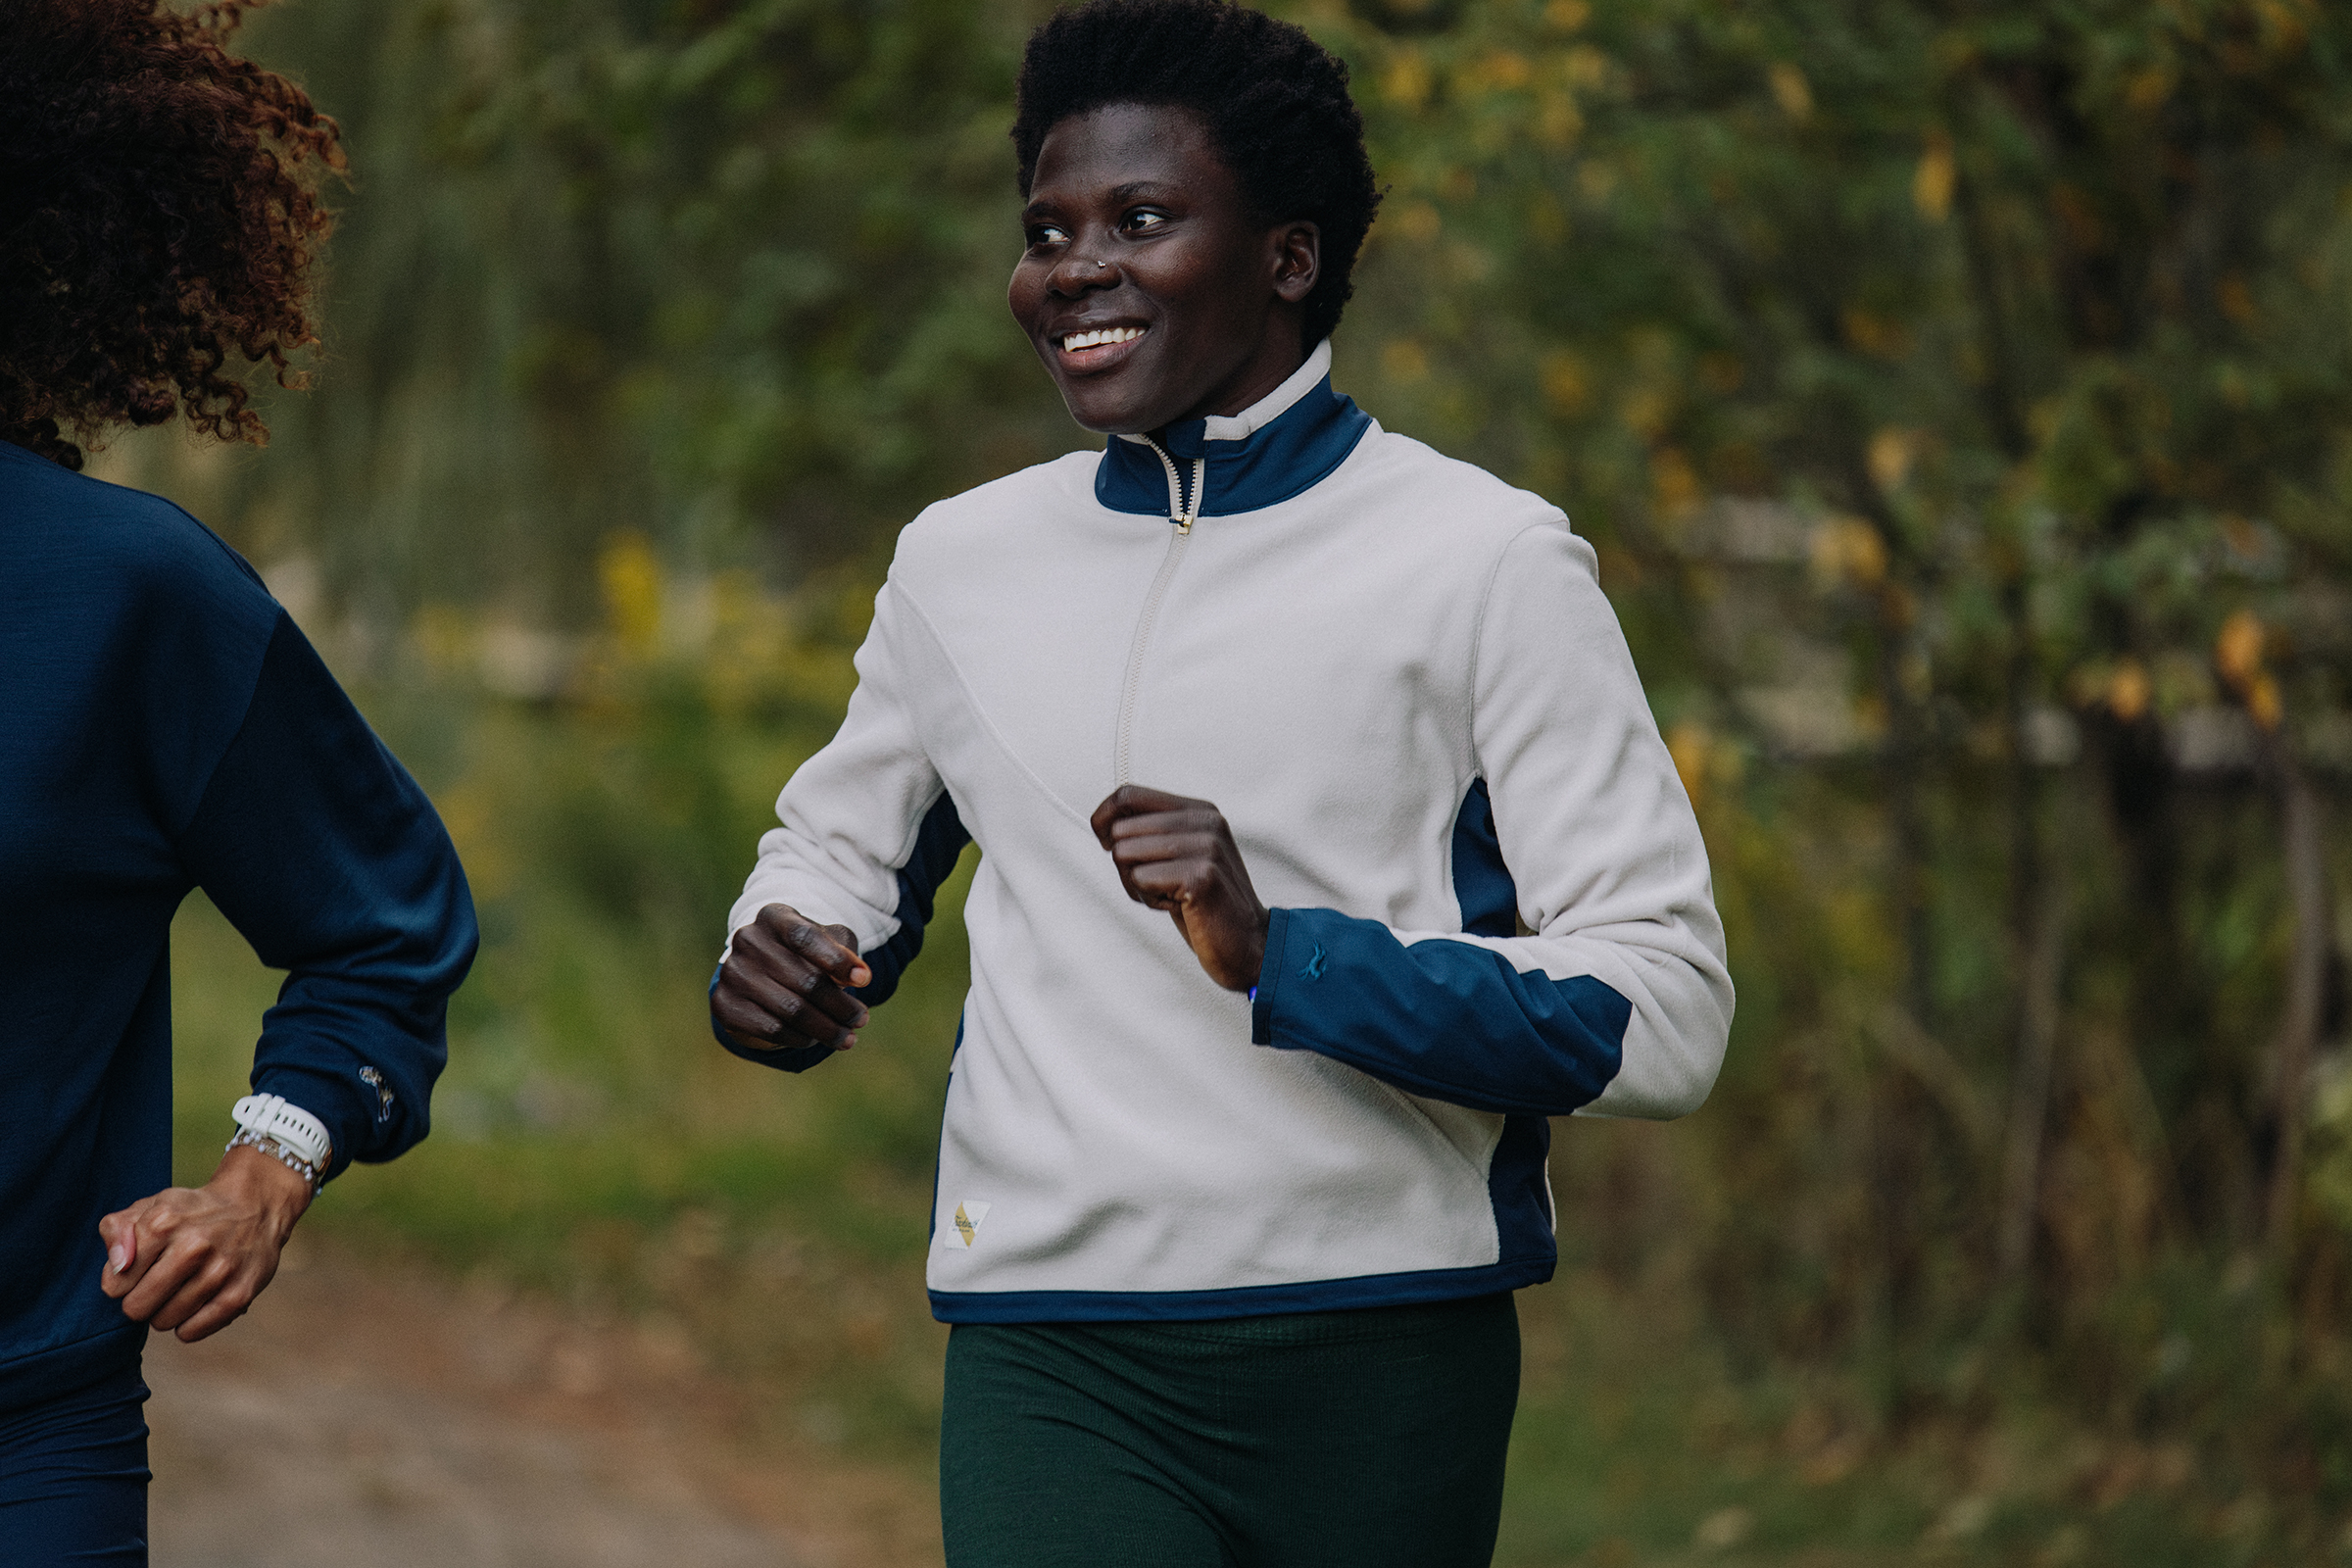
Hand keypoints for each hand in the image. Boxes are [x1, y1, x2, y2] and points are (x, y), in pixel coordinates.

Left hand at [97, 1143, 312, 1341]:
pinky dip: (188, 1325)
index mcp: (163, 1222)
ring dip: (166, 1311)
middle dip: (142, 1301)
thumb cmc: (192, 1213)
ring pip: (163, 1322)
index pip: (115, 1286)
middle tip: (160, 1283)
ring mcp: (219, 1271)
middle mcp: (193, 1246)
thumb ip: (116, 1229)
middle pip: (136, 1308)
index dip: (124, 1281)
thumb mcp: (149, 1206)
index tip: (142, 1269)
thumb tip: (117, 1265)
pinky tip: (196, 1304)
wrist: (255, 1207)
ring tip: (182, 1289)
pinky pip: (191, 1333)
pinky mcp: (239, 1294)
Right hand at [713, 902, 872, 1051]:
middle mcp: (747, 941)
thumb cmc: (804, 953)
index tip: (865, 980)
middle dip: (841, 1006)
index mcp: (774, 917)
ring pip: (792, 1010)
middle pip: (806, 980)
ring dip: (827, 1029)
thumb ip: (845, 952)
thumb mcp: (828, 941)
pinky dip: (800, 1038)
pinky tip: (816, 1040)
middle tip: (862, 1019)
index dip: (837, 961)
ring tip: (848, 1037)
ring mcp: (732, 973)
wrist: (759, 973)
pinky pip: (772, 1029)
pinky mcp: (724, 1005)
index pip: (806, 937)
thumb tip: (859, 977)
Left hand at [1091, 784, 1269, 991]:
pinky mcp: (1200, 875)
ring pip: (1125, 854)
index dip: (1104, 817)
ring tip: (1170, 895)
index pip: (1129, 794)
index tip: (1103, 841)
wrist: (1249, 943)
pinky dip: (1150, 900)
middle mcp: (1205, 822)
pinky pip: (1140, 880)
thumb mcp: (1180, 856)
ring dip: (1137, 885)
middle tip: (1157, 885)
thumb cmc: (1205, 904)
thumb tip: (1104, 820)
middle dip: (1126, 865)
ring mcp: (1205, 847)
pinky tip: (1178, 906)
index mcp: (1199, 811)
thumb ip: (1151, 832)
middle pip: (1121, 830)